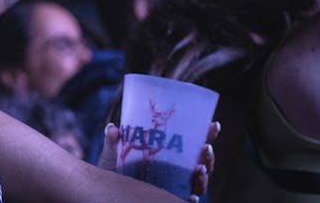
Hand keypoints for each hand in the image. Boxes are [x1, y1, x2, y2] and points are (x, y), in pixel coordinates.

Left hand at [98, 120, 219, 201]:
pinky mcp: (169, 200)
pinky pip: (186, 202)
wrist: (106, 190)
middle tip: (205, 147)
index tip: (212, 124)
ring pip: (199, 182)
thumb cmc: (114, 169)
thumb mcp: (113, 154)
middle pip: (202, 162)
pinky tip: (192, 195)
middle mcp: (177, 171)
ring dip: (204, 176)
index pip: (193, 143)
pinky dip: (192, 199)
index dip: (206, 134)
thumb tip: (113, 128)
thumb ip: (113, 141)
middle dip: (208, 155)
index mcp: (170, 153)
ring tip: (200, 168)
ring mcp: (175, 186)